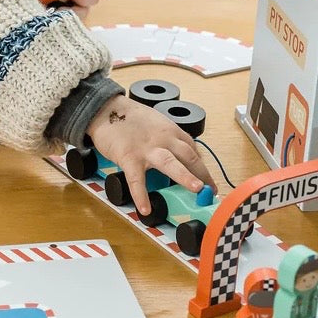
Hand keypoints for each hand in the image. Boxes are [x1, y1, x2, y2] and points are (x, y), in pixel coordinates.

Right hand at [86, 94, 216, 217]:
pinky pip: (136, 179)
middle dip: (203, 174)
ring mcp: (147, 149)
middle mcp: (164, 139)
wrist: (106, 108)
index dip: (203, 168)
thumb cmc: (131, 118)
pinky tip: (145, 208)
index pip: (193, 151)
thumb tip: (180, 160)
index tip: (208, 182)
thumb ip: (169, 140)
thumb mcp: (157, 124)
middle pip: (189, 156)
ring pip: (170, 163)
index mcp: (172, 131)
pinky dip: (141, 195)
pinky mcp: (129, 157)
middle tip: (211, 191)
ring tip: (196, 190)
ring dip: (185, 176)